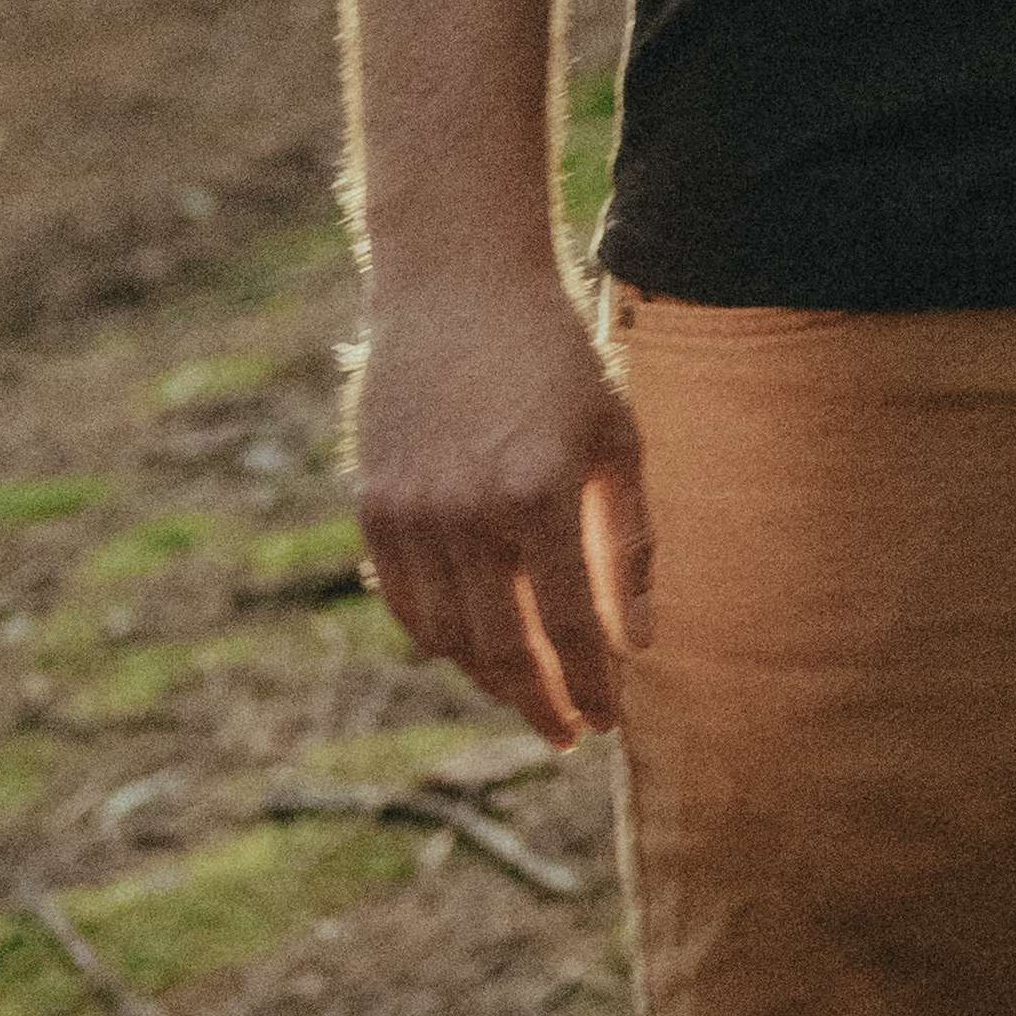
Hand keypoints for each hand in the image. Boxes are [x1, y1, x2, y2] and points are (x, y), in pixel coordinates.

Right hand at [352, 270, 650, 747]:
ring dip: (487, 678)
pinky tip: (471, 646)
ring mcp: (411, 511)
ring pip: (448, 638)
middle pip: (505, 649)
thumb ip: (631, 543)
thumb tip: (642, 640)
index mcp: (541, 495)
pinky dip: (437, 637)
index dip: (592, 686)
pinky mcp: (372, 503)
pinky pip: (403, 602)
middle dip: (540, 702)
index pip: (573, 628)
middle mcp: (469, 512)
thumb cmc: (555, 357)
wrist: (455, 284)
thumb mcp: (617, 438)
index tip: (607, 722)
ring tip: (523, 690)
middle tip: (566, 731)